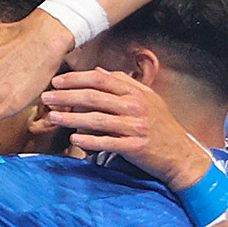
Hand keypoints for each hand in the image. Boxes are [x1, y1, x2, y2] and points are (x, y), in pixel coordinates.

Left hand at [43, 68, 213, 188]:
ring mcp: (135, 126)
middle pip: (94, 97)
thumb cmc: (160, 126)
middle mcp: (135, 106)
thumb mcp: (146, 99)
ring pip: (97, 119)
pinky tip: (74, 139)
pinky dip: (90, 141)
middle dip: (67, 96)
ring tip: (53, 117)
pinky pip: (108, 142)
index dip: (77, 79)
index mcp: (135, 92)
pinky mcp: (135, 147)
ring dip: (72, 118)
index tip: (57, 81)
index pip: (101, 80)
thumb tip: (97, 72)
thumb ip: (122, 84)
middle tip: (46, 97)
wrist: (181, 155)